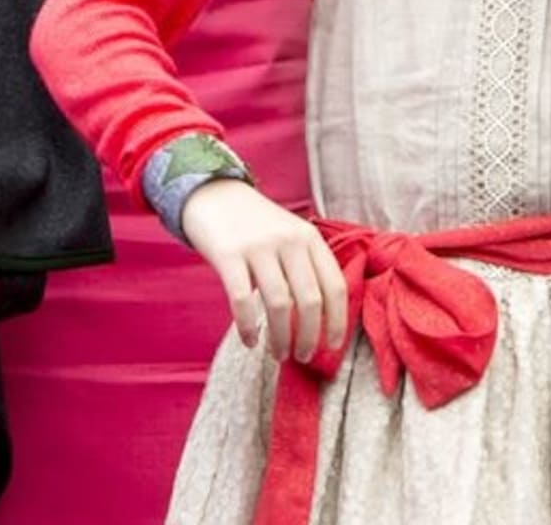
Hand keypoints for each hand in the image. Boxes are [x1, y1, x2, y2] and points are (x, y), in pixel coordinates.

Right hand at [180, 180, 347, 363]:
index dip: (338, 322)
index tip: (332, 348)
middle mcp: (288, 240)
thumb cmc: (255, 224)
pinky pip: (242, 300)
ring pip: (280, 305)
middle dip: (310, 337)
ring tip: (278, 354)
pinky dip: (248, 327)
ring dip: (281, 339)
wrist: (212, 193)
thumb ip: (306, 266)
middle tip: (303, 357)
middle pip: (310, 300)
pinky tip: (249, 341)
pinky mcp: (229, 254)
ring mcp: (258, 246)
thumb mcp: (289, 234)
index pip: (335, 286)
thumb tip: (320, 321)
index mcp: (309, 237)